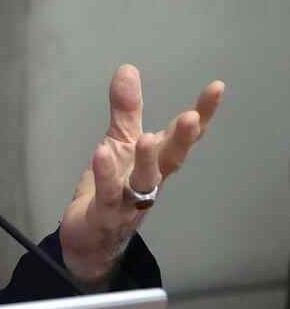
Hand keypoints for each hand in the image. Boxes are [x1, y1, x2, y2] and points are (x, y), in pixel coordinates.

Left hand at [59, 64, 223, 286]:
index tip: (217, 88)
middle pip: (170, 160)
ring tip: (145, 138)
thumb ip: (125, 111)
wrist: (90, 240)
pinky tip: (102, 154)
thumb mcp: (118, 144)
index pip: (181, 137)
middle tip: (191, 117)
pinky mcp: (104, 215)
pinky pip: (107, 196)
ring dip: (146, 161)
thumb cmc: (111, 188)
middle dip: (183, 140)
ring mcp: (129, 201)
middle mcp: (149, 182)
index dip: (201, 114)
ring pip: (142, 182)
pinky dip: (105, 177)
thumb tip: (128, 69)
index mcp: (155, 162)